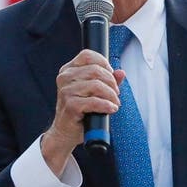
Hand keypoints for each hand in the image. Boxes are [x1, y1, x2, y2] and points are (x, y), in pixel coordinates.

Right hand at [41, 49, 125, 172]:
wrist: (66, 132)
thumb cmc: (80, 111)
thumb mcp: (94, 92)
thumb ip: (108, 81)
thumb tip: (121, 73)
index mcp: (68, 70)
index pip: (88, 55)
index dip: (104, 63)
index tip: (111, 75)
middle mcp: (64, 78)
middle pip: (96, 70)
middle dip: (111, 82)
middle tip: (115, 94)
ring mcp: (66, 91)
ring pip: (97, 85)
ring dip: (111, 96)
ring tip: (114, 103)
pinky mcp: (70, 105)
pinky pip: (94, 101)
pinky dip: (106, 105)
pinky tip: (111, 109)